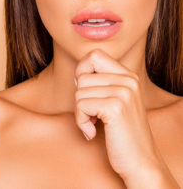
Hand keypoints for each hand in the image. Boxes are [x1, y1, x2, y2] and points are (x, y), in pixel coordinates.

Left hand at [74, 49, 162, 181]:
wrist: (140, 162)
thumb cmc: (121, 133)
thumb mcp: (116, 101)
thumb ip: (101, 83)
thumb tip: (77, 75)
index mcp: (128, 76)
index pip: (95, 55)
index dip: (82, 70)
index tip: (87, 91)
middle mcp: (128, 80)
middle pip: (82, 76)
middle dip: (80, 97)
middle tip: (92, 113)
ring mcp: (123, 93)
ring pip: (79, 91)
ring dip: (80, 112)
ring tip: (95, 123)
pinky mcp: (115, 108)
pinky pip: (81, 105)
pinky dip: (81, 121)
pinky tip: (92, 131)